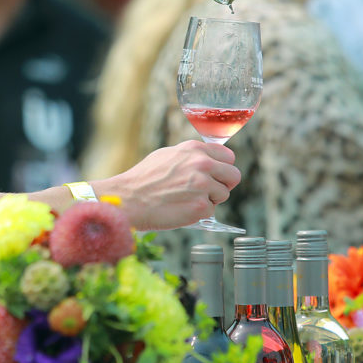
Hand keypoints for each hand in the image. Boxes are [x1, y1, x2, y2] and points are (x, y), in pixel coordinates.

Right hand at [101, 140, 240, 229]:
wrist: (129, 199)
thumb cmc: (143, 179)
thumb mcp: (167, 155)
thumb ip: (190, 156)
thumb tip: (208, 160)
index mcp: (194, 149)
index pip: (228, 157)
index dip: (223, 168)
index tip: (216, 175)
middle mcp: (202, 164)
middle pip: (234, 176)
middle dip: (223, 185)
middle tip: (208, 192)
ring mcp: (203, 185)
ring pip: (223, 195)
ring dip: (210, 200)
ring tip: (186, 200)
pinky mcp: (201, 206)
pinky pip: (211, 211)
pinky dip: (198, 213)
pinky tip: (181, 209)